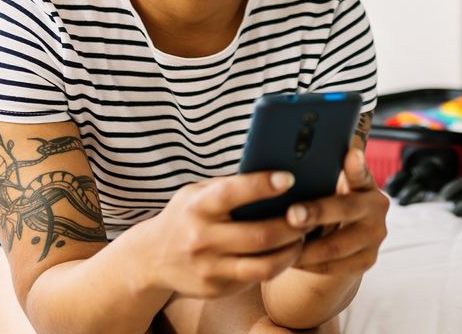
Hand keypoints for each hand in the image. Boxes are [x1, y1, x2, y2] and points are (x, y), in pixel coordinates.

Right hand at [140, 170, 318, 297]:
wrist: (150, 259)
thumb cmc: (187, 215)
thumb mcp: (198, 193)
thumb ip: (230, 186)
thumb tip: (277, 173)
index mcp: (198, 206)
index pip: (233, 193)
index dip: (262, 185)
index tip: (289, 178)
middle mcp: (201, 239)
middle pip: (260, 235)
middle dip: (294, 226)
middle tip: (311, 215)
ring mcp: (208, 268)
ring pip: (265, 266)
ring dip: (292, 251)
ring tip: (302, 237)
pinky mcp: (216, 289)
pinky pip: (256, 279)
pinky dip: (277, 265)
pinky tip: (286, 253)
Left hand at [284, 148, 388, 276]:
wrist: (342, 239)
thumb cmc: (326, 205)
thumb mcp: (326, 189)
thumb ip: (318, 178)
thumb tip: (285, 169)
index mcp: (365, 183)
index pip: (361, 172)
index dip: (356, 165)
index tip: (351, 154)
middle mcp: (376, 207)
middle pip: (346, 209)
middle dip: (317, 212)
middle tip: (292, 215)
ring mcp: (375, 236)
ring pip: (336, 245)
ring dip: (306, 247)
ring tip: (281, 244)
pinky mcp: (367, 261)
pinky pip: (333, 267)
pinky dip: (308, 265)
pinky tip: (290, 260)